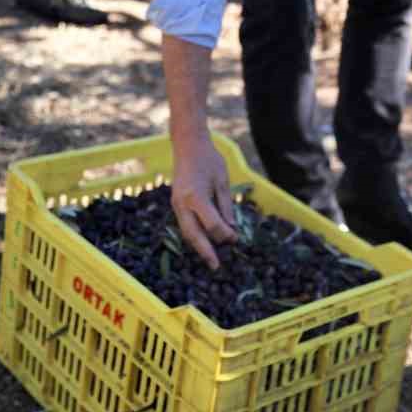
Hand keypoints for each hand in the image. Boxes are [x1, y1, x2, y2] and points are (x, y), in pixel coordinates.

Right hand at [169, 128, 237, 268]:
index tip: (235, 239)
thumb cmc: (209, 159)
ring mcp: (176, 204)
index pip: (211, 224)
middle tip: (216, 267)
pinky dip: (193, 235)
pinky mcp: (175, 203)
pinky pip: (184, 224)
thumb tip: (230, 230)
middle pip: (193, 234)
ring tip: (210, 258)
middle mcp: (182, 203)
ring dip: (197, 246)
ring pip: (186, 232)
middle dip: (204, 252)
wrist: (188, 144)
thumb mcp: (223, 181)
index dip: (224, 234)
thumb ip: (225, 206)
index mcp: (196, 196)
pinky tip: (203, 242)